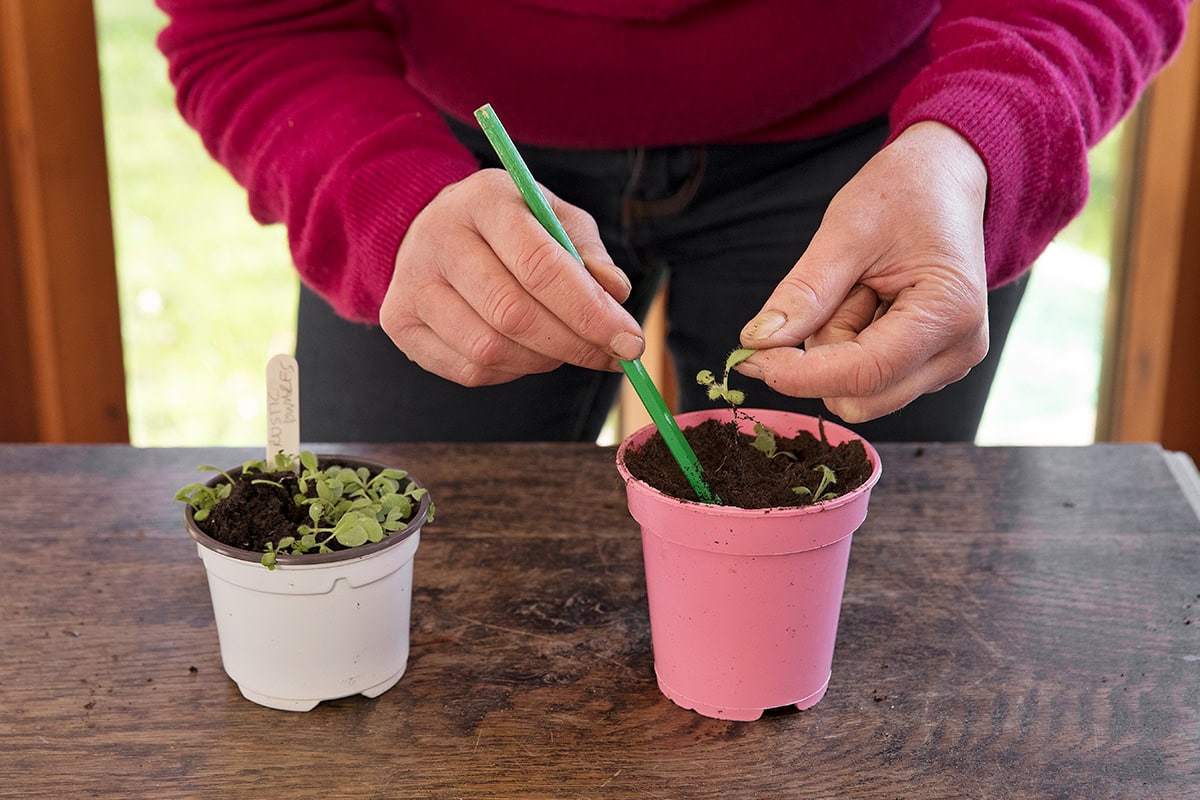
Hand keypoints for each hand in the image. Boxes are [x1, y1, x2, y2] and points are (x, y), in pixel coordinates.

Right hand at [380, 169, 643, 385]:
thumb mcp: (554, 220)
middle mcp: (439, 238)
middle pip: (513, 313)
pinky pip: (469, 370)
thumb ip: (588, 254)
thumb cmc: (510, 227)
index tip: (631, 341)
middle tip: (612, 357)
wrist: (431, 228)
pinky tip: (526, 351)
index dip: (591, 311)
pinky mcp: (399, 322)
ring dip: (544, 361)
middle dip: (575, 345)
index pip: (541, 266)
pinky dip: (512, 371)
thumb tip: (616, 294)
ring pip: (490, 349)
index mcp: (485, 200)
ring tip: (567, 348)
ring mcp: (412, 282)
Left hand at [736, 121, 989, 422]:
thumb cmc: (903, 194)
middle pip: (859, 397)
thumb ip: (804, 292)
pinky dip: (848, 350)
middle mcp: (958, 352)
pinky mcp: (928, 367)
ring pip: (858, 393)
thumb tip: (758, 342)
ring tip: (858, 291)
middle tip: (835, 292)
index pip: (864, 374)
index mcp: (949, 314)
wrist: (946, 180)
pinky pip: (868, 381)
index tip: (749, 356)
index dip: (798, 374)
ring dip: (835, 351)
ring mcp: (947, 364)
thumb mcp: (845, 230)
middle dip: (822, 356)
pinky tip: (867, 305)